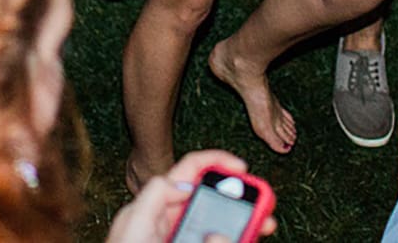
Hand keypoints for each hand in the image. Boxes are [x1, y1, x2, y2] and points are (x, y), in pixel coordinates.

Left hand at [107, 150, 275, 242]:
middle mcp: (170, 221)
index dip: (215, 163)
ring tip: (263, 225)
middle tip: (263, 204)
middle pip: (212, 200)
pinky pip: (212, 238)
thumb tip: (186, 187)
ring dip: (240, 223)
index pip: (189, 171)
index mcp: (155, 204)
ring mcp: (179, 236)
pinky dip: (232, 237)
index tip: (242, 168)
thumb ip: (156, 199)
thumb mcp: (134, 223)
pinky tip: (246, 236)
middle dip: (238, 199)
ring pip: (217, 225)